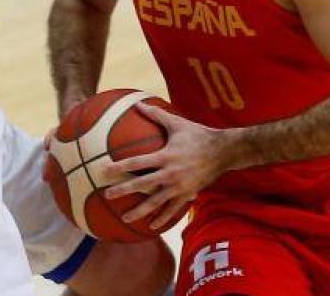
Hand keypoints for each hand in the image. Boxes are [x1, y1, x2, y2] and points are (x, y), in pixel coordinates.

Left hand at [102, 103, 229, 229]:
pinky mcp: (188, 194)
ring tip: (124, 218)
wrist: (224, 151)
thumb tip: (138, 104)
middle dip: (124, 190)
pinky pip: (173, 210)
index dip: (120, 166)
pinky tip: (151, 226)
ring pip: (156, 202)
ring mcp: (180, 187)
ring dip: (140, 211)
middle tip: (107, 195)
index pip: (137, 162)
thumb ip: (156, 114)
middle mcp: (171, 174)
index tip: (105, 170)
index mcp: (165, 156)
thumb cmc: (199, 135)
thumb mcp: (177, 123)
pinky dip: (162, 219)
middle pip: (143, 184)